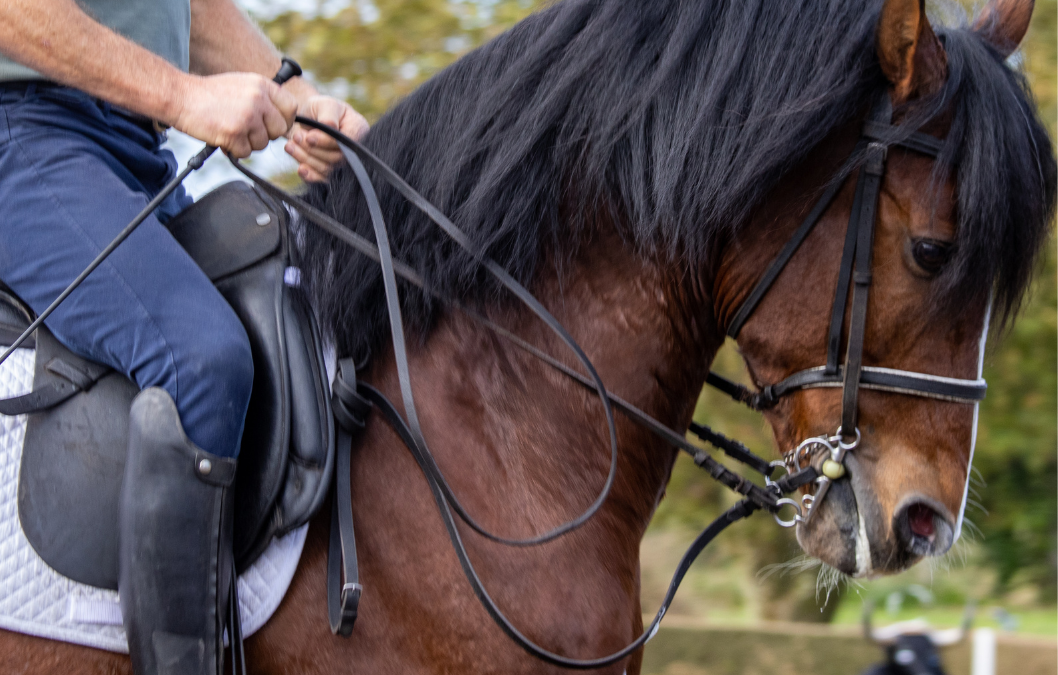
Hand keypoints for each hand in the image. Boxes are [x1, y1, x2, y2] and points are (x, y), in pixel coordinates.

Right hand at [170, 72, 297, 157]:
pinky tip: (222, 137)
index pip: (291, 108)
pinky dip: (234, 150)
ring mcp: (247, 116)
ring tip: (230, 129)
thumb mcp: (242, 85)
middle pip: (279, 130)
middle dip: (265, 135)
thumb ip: (264, 99)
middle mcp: (258, 99)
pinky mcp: (234, 133)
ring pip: (262, 144)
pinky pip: (245, 152)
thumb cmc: (210, 94)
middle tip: (247, 130)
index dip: (285, 120)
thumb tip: (285, 121)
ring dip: (247, 143)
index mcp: (262, 85)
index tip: (273, 124)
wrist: (179, 96)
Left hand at [284, 95, 368, 182]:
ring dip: (306, 159)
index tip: (309, 136)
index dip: (327, 142)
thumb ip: (328, 115)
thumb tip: (330, 127)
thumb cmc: (320, 110)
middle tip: (296, 137)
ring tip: (290, 146)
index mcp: (359, 130)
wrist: (309, 120)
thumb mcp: (325, 104)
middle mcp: (355, 149)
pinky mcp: (331, 174)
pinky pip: (322, 180)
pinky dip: (310, 175)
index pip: (347, 142)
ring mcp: (344, 163)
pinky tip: (300, 169)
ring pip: (327, 169)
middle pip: (337, 158)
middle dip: (313, 149)